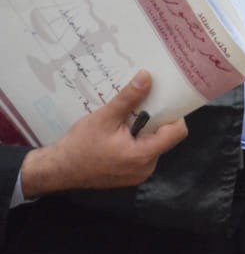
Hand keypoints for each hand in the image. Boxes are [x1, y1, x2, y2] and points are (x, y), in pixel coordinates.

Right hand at [18, 71, 189, 198]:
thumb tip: (147, 77)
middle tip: (143, 106)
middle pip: (165, 138)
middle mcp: (147, 168)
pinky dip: (136, 142)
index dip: (174, 115)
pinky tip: (121, 133)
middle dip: (155, 121)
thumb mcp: (105, 117)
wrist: (58, 170)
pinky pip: (142, 155)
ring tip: (128, 119)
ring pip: (153, 146)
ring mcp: (139, 174)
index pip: (177, 133)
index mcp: (144, 155)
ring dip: (144, 132)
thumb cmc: (80, 145)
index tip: (163, 101)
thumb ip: (129, 98)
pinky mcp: (130, 176)